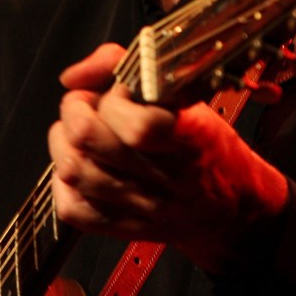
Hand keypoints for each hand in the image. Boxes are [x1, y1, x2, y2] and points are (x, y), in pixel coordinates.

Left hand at [47, 43, 288, 273]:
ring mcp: (142, 207)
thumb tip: (74, 75)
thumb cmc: (206, 143)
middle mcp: (165, 178)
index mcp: (188, 139)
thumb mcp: (187, 94)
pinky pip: (71, 208)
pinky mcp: (124, 228)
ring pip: (73, 170)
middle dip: (76, 108)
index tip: (120, 88)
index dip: (115, 98)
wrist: (232, 205)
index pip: (137, 125)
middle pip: (88, 139)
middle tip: (87, 103)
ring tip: (80, 131)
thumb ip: (131, 67)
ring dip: (64, 141)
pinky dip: (63, 182)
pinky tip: (82, 163)